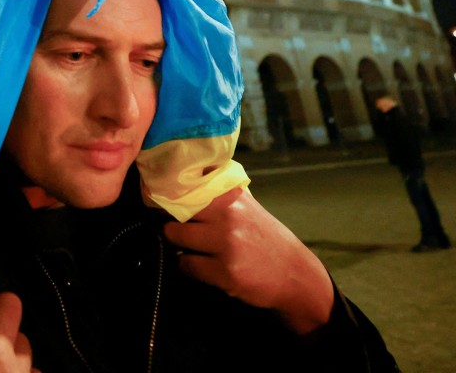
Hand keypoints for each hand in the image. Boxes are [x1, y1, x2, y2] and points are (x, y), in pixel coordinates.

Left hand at [162, 187, 332, 334]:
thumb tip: (186, 180)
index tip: (160, 199)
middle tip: (177, 231)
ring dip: (177, 246)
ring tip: (188, 249)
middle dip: (172, 224)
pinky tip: (199, 267)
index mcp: (232, 197)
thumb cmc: (266, 239)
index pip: (188, 187)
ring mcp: (226, 244)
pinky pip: (187, 266)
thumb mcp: (248, 208)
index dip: (171, 195)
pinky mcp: (225, 272)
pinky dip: (187, 267)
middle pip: (176, 213)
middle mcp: (229, 216)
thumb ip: (220, 195)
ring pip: (176, 239)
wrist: (295, 275)